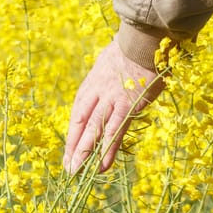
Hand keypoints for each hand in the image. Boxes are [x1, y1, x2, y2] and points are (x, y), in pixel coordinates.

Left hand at [63, 39, 164, 173]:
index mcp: (92, 84)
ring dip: (85, 152)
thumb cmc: (131, 50)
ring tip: (78, 172)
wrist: (143, 41)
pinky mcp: (127, 106)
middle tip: (69, 168)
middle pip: (81, 123)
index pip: (78, 114)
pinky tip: (103, 166)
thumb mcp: (110, 62)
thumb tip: (107, 79)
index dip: (73, 134)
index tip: (69, 151)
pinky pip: (115, 131)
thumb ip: (107, 76)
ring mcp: (110, 100)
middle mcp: (96, 93)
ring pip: (94, 130)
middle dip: (74, 147)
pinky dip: (108, 150)